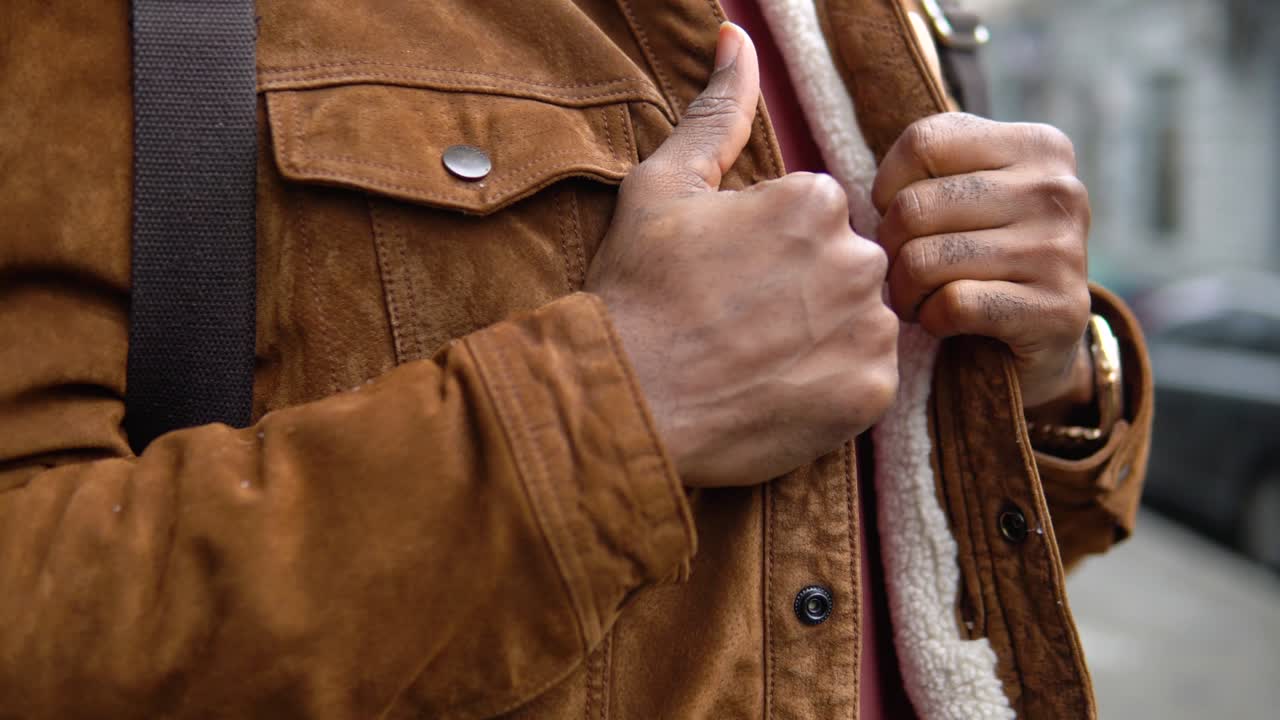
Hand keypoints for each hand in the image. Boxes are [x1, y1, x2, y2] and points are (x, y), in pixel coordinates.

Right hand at [584, 23, 898, 486]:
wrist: (625, 402)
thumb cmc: (637, 292)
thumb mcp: (662, 186)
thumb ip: (717, 112)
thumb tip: (737, 38)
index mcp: (813, 200)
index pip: (813, 217)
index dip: (765, 249)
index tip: (725, 279)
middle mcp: (857, 258)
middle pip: (844, 266)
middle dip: (803, 290)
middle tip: (739, 323)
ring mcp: (869, 330)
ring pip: (860, 321)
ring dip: (821, 337)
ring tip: (757, 359)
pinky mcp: (871, 393)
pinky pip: (867, 380)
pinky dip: (831, 387)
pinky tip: (778, 390)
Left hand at [872, 113, 1092, 408]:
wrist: (1047, 333)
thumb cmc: (989, 252)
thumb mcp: (974, 191)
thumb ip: (933, 166)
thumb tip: (847, 181)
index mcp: (1038, 146)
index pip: (923, 143)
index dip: (887, 186)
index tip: (895, 214)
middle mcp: (1057, 190)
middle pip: (914, 206)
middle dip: (889, 246)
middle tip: (901, 267)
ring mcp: (1060, 250)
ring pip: (924, 260)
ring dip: (904, 290)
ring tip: (916, 296)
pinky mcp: (1055, 308)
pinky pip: (952, 304)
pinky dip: (931, 319)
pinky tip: (943, 319)